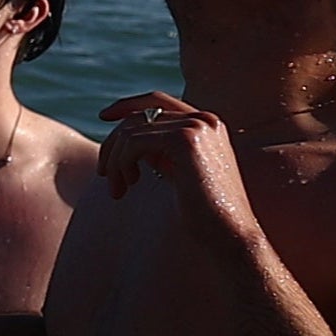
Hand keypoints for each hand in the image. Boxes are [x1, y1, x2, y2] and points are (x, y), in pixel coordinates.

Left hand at [96, 91, 261, 250]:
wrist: (231, 235)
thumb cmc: (204, 212)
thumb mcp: (178, 172)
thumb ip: (160, 150)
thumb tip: (128, 136)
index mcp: (207, 124)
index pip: (158, 101)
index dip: (127, 105)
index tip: (103, 117)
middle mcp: (205, 119)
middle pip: (138, 116)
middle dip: (113, 145)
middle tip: (104, 175)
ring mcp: (197, 126)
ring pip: (130, 130)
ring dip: (114, 160)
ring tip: (117, 188)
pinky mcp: (185, 139)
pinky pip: (133, 142)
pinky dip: (121, 163)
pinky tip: (128, 184)